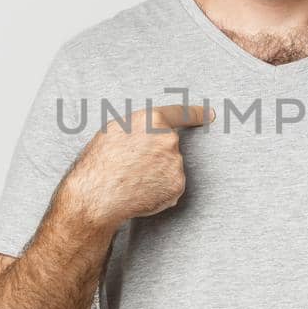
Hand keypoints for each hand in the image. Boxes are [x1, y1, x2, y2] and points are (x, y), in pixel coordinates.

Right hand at [63, 100, 214, 229]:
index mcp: (153, 120)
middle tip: (131, 167)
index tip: (210, 114)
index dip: (197, 113)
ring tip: (131, 180)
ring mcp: (175, 163)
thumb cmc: (99, 162)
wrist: (97, 195)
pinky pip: (170, 186)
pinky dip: (159, 191)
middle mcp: (169, 139)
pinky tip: (140, 192)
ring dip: (156, 174)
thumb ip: (140, 127)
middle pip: (169, 146)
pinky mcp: (177, 185)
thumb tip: (150, 131)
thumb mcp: (114, 131)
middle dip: (155, 156)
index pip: (181, 114)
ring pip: (169, 168)